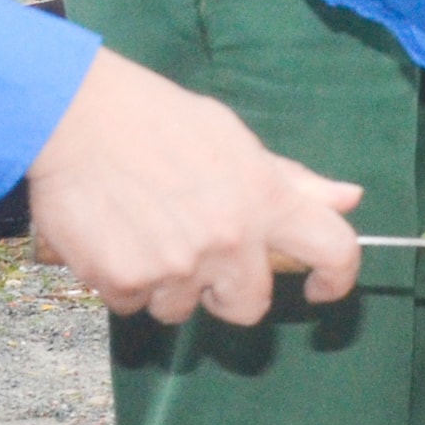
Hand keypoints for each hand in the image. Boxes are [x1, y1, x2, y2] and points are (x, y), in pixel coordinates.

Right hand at [25, 48, 364, 324]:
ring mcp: (177, 267)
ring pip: (182, 308)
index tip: (322, 288)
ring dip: (167, 283)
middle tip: (198, 252)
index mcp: (265, 199)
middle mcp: (229, 240)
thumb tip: (348, 199)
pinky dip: (123, 281)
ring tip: (144, 230)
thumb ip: (290, 179)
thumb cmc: (157, 120)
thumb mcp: (234, 140)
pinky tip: (113, 236)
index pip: (334, 250)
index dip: (338, 278)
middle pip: (249, 306)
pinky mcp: (126, 282)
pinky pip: (133, 303)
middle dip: (228, 289)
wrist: (76, 116)